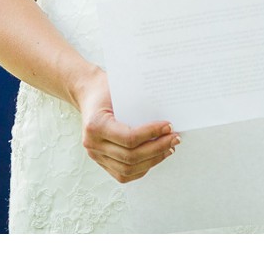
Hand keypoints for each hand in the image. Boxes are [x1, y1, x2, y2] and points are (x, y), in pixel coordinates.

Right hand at [69, 65, 178, 183]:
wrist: (89, 93)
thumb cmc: (106, 90)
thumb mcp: (120, 90)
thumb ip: (139, 106)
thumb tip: (166, 121)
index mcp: (94, 125)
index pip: (128, 138)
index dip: (151, 134)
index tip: (168, 126)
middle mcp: (92, 144)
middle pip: (130, 157)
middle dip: (157, 149)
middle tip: (174, 138)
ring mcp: (95, 155)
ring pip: (128, 169)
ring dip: (152, 160)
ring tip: (168, 148)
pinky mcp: (101, 161)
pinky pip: (123, 174)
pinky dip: (142, 168)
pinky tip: (155, 157)